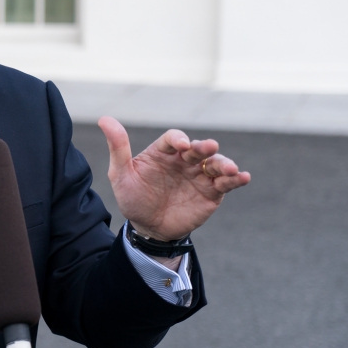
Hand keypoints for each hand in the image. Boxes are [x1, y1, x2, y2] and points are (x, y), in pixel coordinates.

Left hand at [98, 116, 250, 241]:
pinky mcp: (211, 193)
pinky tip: (243, 177)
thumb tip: (104, 119)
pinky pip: (226, 183)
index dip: (177, 139)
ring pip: (215, 164)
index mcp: (163, 152)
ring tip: (230, 168)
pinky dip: (236, 179)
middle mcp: (184, 161)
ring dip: (224, 163)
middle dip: (203, 147)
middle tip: (208, 147)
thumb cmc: (133, 197)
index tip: (179, 145)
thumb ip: (118, 147)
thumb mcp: (121, 174)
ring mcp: (199, 176)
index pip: (173, 139)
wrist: (148, 228)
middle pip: (197, 149)